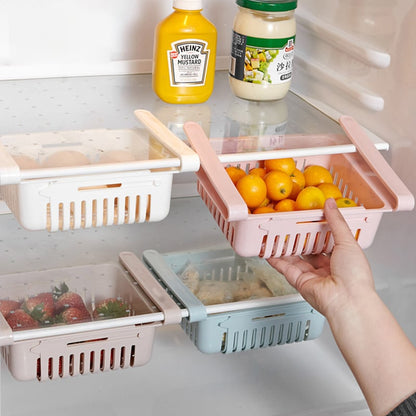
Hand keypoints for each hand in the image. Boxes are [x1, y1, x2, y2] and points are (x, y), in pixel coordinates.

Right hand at [267, 198, 374, 317]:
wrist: (347, 300)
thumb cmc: (355, 276)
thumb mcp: (348, 241)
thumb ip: (336, 222)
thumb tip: (330, 204)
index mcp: (341, 259)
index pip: (326, 242)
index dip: (316, 231)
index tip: (308, 219)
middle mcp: (326, 268)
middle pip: (308, 251)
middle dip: (299, 239)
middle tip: (288, 226)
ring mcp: (312, 276)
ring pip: (294, 259)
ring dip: (284, 248)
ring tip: (275, 234)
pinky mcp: (300, 282)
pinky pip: (285, 268)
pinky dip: (276, 259)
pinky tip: (268, 250)